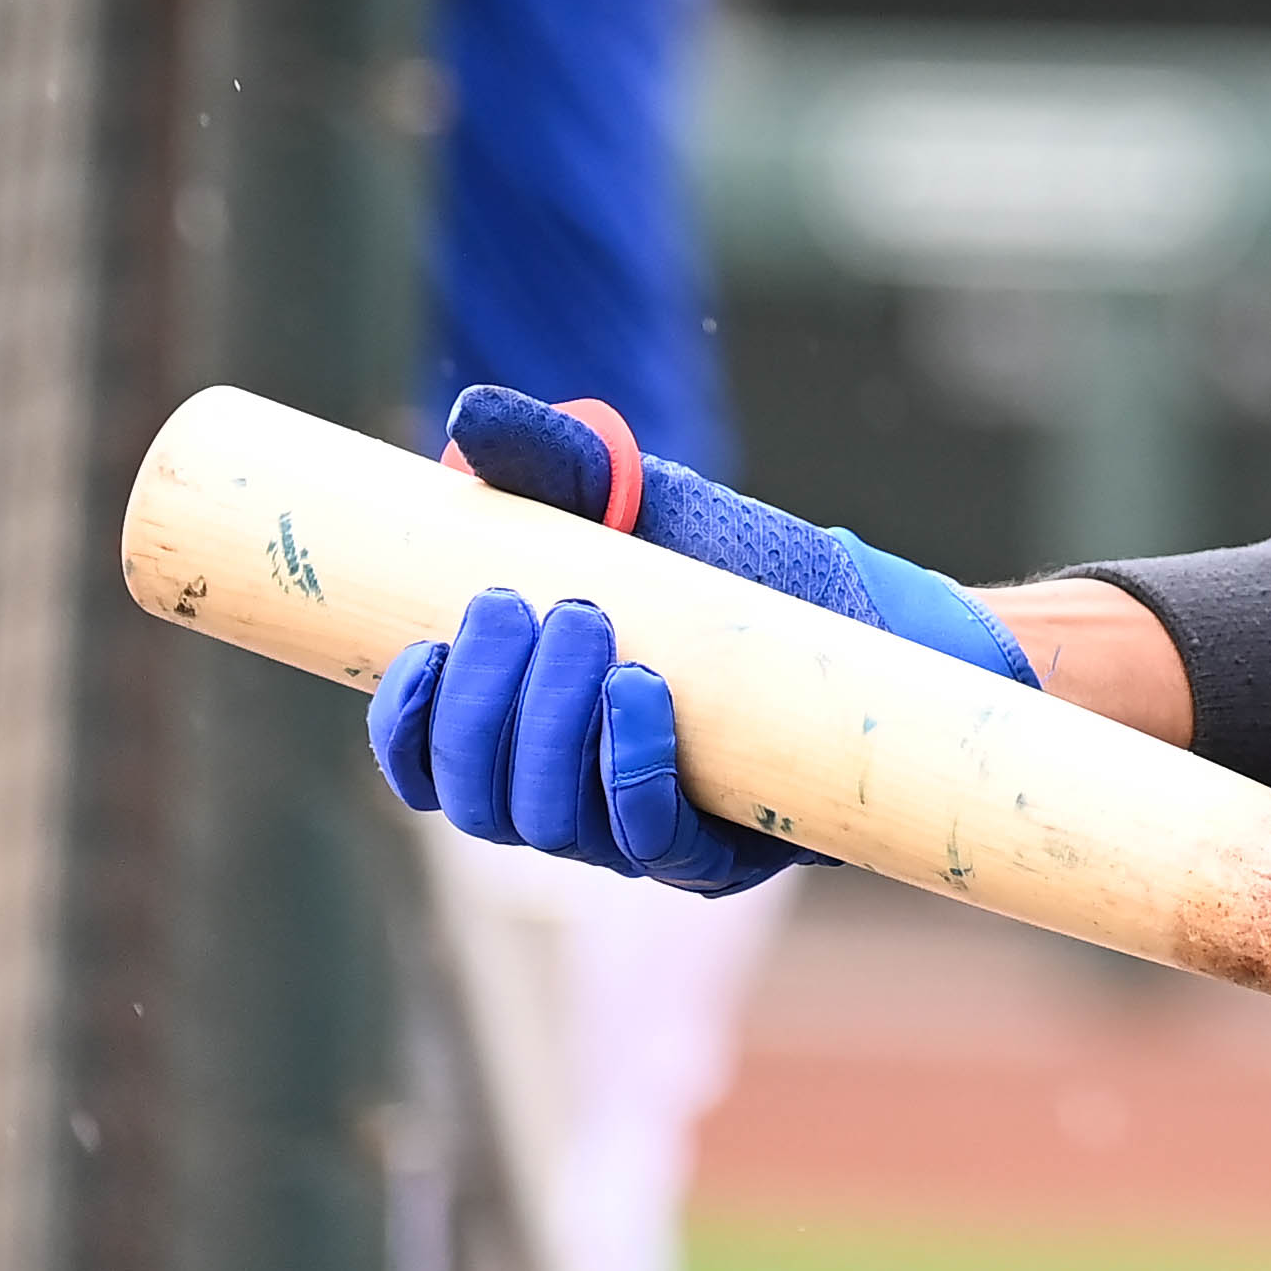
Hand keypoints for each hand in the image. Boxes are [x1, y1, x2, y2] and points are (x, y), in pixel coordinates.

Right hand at [369, 384, 1032, 892]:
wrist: (863, 615)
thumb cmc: (734, 571)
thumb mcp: (646, 511)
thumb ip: (560, 468)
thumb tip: (470, 416)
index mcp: (521, 734)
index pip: (424, 765)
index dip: (406, 723)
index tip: (427, 643)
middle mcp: (563, 798)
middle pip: (477, 798)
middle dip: (483, 703)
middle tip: (520, 603)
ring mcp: (633, 833)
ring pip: (547, 822)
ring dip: (550, 724)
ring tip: (587, 622)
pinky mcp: (714, 854)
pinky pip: (648, 839)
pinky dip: (629, 766)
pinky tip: (640, 688)